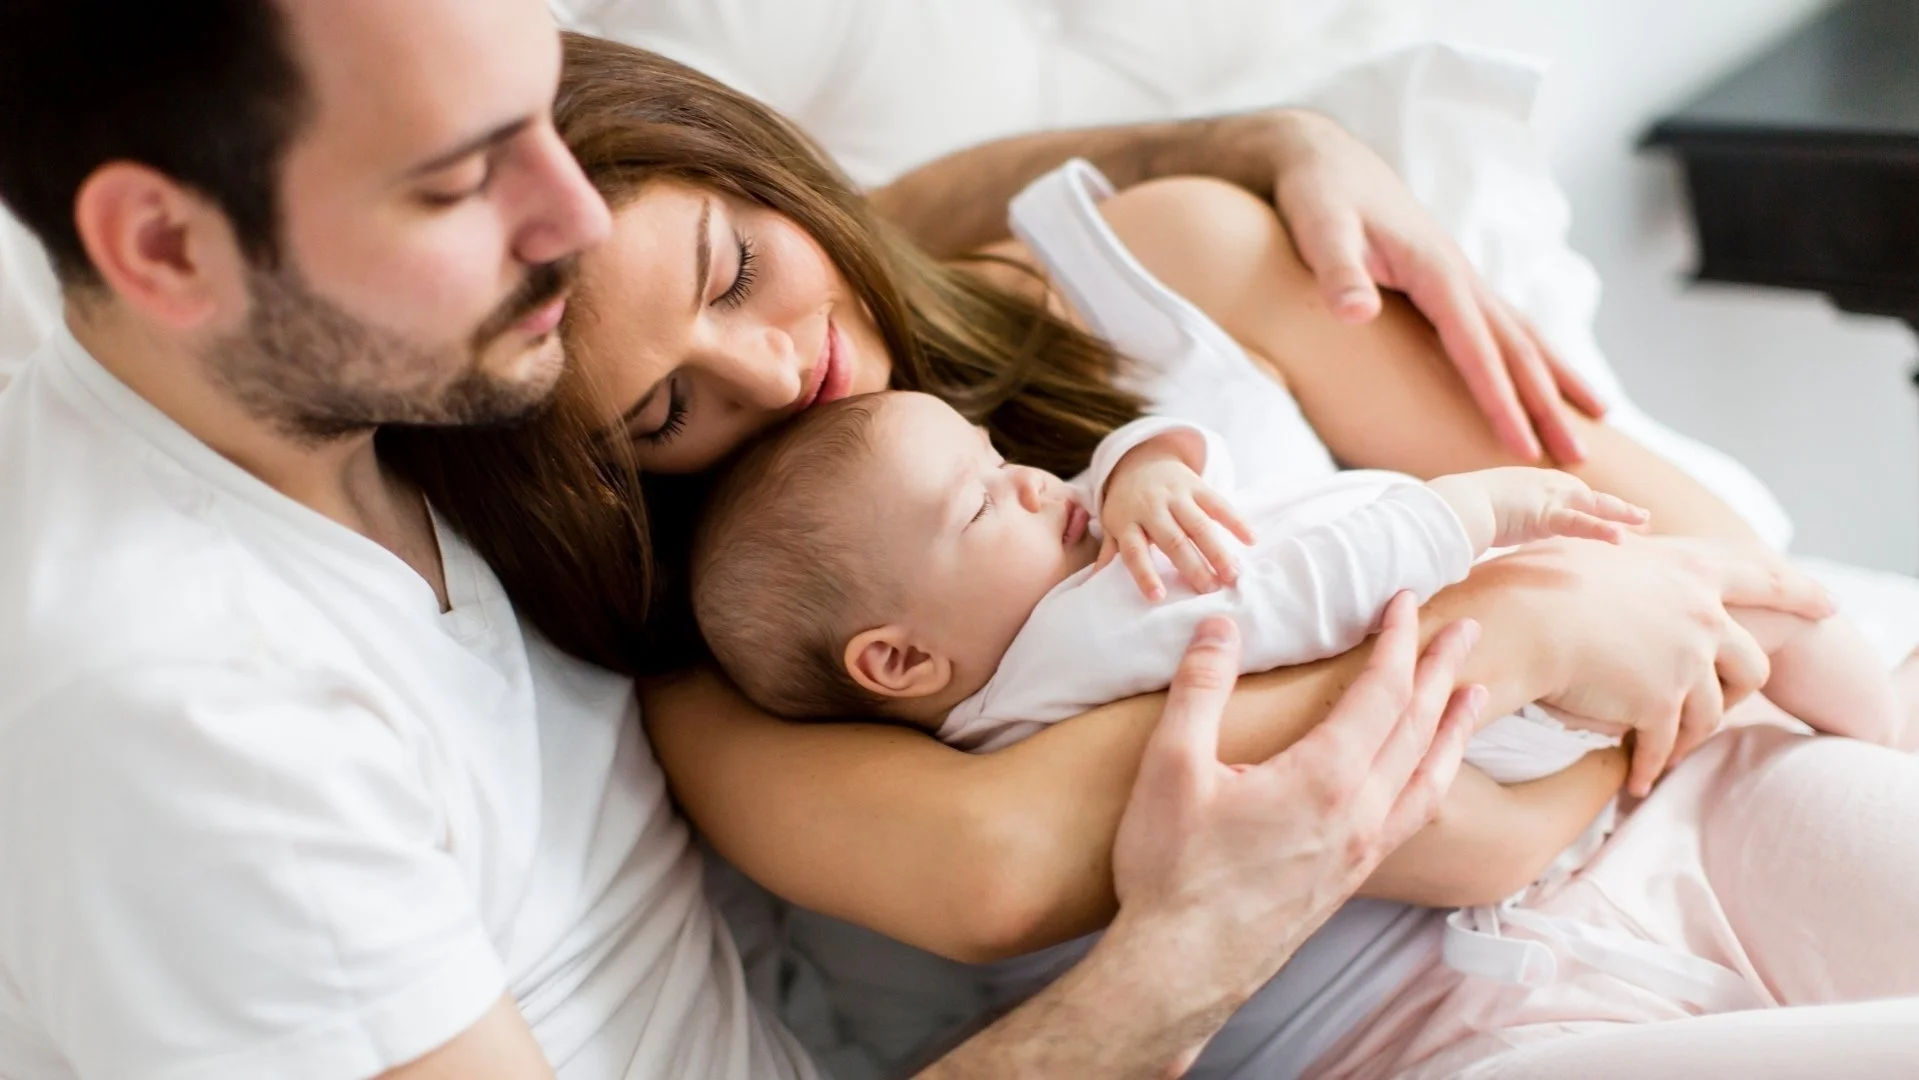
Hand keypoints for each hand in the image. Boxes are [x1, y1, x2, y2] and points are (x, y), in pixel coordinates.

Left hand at [1096, 438, 1253, 598]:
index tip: (1158, 597)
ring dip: (1217, 549)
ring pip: (1198, 524)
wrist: (1140, 460)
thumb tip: (1093, 584)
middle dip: (1192, 565)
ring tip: (1233, 574)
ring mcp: (1174, 494)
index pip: (1134, 551)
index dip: (1145, 574)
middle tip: (1209, 590)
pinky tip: (1251, 539)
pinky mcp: (1196, 484)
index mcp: (1127, 521)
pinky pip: (1218, 503)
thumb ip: (1110, 552)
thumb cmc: (1127, 505)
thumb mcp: (1113, 525)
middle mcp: (1150, 507)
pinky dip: (1235, 520)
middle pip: (1172, 540)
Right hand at [1110, 595, 1479, 1012]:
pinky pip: (1413, 815)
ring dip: (1454, 728)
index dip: (1399, 641)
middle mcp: (1360, 813)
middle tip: (1466, 628)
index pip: (1382, 691)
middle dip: (1442, 670)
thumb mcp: (1171, 767)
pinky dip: (1434, 779)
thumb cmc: (1172, 870)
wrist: (1181, 968)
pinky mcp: (1350, 878)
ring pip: (1428, 776)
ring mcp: (1361, 850)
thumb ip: (1199, 689)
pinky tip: (1429, 776)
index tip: (1408, 601)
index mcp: (1324, 777)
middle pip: (1419, 727)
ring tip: (1473, 696)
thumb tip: (1220, 625)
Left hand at [1238, 110, 1606, 463]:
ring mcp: (1460, 276)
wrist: (1323, 159)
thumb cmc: (1318, 197)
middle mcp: (1460, 274)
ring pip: (1521, 334)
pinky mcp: (1449, 280)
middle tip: (1578, 460)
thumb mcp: (1319, 229)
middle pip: (1516, 346)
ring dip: (1556, 380)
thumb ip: (1337, 272)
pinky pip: (1503, 325)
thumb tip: (1356, 313)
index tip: (1521, 449)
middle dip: (1547, 405)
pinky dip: (1532, 355)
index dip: (1499, 400)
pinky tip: (1547, 377)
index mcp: (1435, 269)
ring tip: (1594, 420)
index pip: (1475, 347)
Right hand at [1428, 467, 1649, 551]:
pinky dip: (1601, 529)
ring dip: (1620, 513)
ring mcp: (1546, 497)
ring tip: (1643, 521)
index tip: (1604, 512)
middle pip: (1586, 496)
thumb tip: (1475, 539)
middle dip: (1613, 506)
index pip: (1565, 493)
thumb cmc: (1455, 511)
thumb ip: (1487, 522)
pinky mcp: (1546, 514)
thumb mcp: (1477, 513)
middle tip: (1640, 516)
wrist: (1451, 506)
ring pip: (1593, 505)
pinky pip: (1580, 523)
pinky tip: (1620, 538)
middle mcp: (1541, 484)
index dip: (1587, 503)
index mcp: (1527, 483)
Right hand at [1510, 537, 1835, 796]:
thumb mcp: (1594, 548)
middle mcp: (1700, 615)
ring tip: (1666, 753)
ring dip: (1688, 736)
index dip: (1799, 591)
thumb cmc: (1537, 577)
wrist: (1521, 621)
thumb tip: (1626, 537)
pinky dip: (1652, 764)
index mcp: (1689, 570)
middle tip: (1726, 708)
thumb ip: (1627, 555)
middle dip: (1738, 692)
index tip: (1829, 605)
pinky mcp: (1660, 703)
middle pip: (1750, 663)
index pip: (1763, 577)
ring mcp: (1685, 661)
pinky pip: (1665, 743)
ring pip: (1710, 712)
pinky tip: (1639, 780)